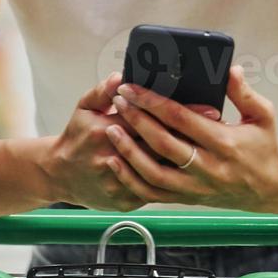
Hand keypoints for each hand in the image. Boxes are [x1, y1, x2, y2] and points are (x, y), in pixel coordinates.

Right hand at [43, 72, 219, 211]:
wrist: (59, 174)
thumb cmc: (77, 135)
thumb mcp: (84, 106)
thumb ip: (103, 90)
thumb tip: (120, 76)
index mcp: (105, 130)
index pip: (150, 119)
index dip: (180, 113)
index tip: (208, 108)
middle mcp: (113, 158)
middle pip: (160, 146)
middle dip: (192, 135)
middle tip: (218, 125)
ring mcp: (119, 183)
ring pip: (162, 172)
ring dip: (188, 160)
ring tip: (211, 147)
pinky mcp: (125, 201)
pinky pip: (155, 192)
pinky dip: (175, 181)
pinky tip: (193, 171)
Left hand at [104, 65, 277, 213]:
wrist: (270, 189)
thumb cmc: (264, 147)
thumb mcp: (263, 115)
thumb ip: (244, 92)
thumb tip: (231, 70)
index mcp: (224, 142)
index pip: (181, 119)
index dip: (153, 102)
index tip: (133, 88)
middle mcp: (207, 167)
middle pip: (163, 143)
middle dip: (136, 120)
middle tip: (118, 101)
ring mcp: (195, 186)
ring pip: (153, 172)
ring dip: (128, 151)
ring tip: (111, 129)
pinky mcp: (187, 198)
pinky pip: (153, 193)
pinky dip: (130, 180)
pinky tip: (115, 162)